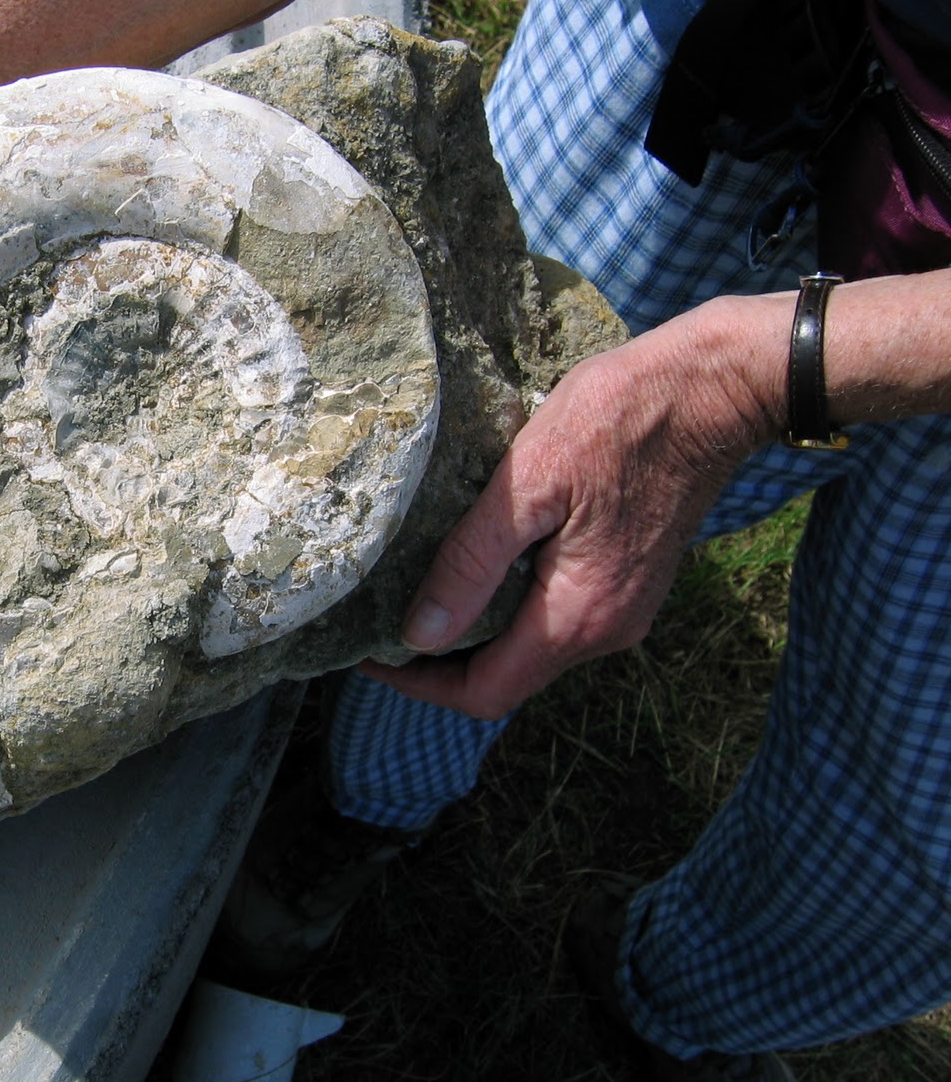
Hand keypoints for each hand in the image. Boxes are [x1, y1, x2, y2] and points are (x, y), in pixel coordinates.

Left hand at [362, 296, 785, 718]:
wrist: (716, 390)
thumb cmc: (619, 421)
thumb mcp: (529, 484)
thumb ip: (472, 565)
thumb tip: (420, 636)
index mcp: (577, 617)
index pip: (483, 693)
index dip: (417, 683)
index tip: (367, 651)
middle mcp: (607, 630)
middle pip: (505, 678)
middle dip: (439, 661)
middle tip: (380, 617)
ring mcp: (625, 608)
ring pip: (531, 648)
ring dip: (473, 632)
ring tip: (417, 590)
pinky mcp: (631, 580)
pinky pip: (556, 616)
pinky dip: (509, 606)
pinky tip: (477, 564)